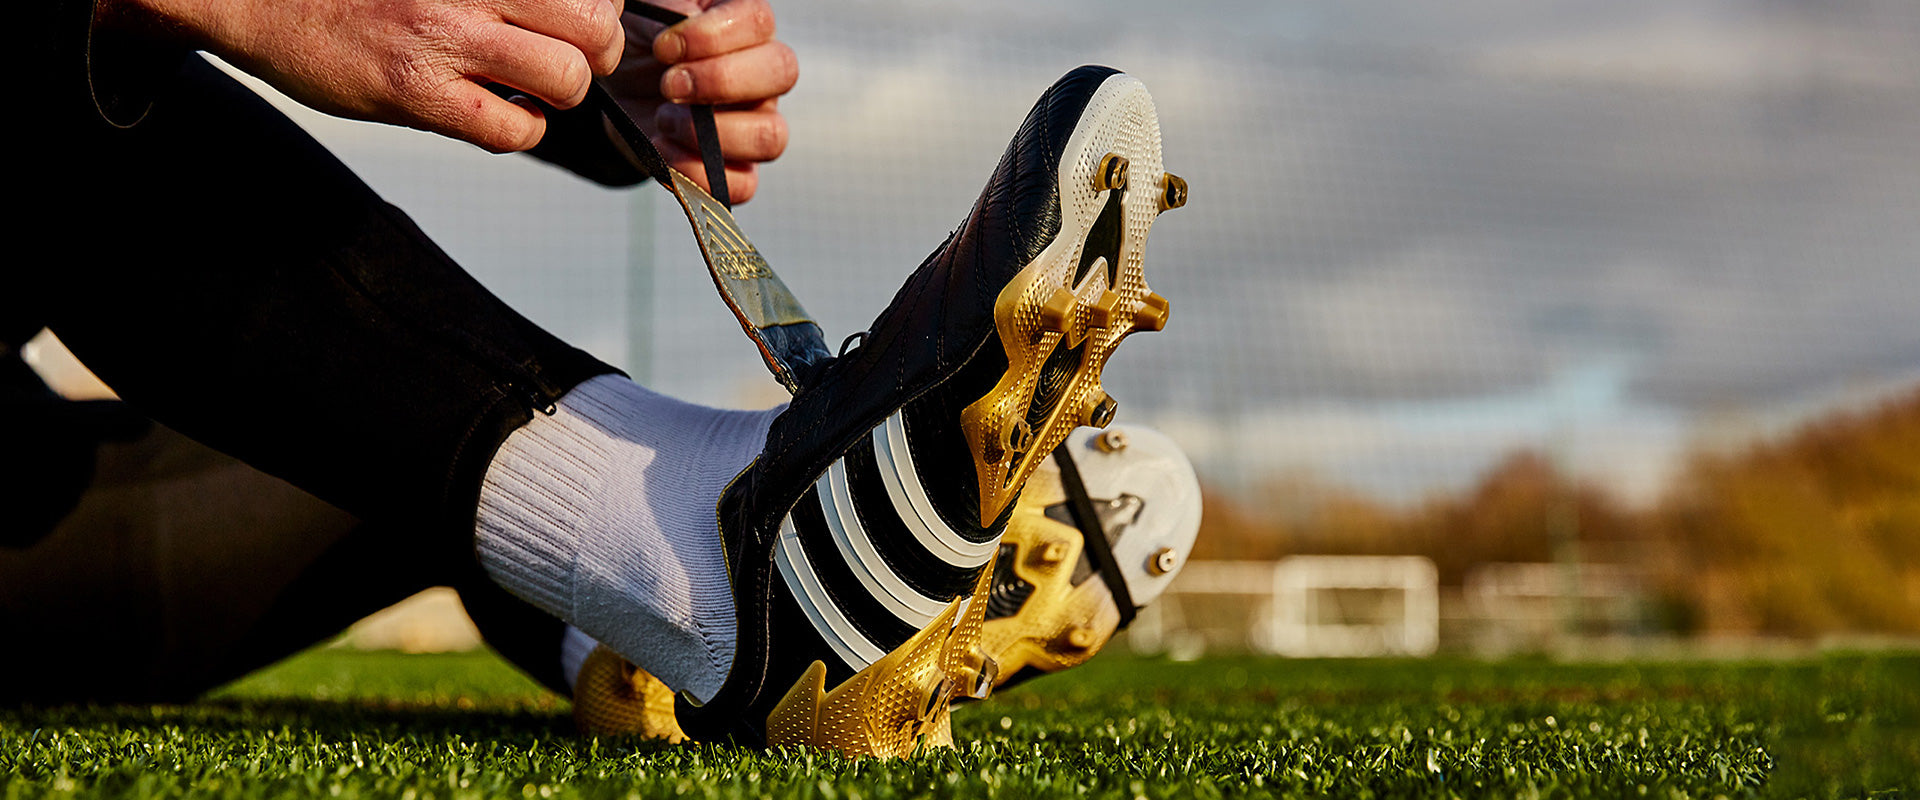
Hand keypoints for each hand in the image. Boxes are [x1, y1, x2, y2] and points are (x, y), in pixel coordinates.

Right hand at [107, 0, 626, 152]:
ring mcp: (441, 39)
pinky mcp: (414, 93)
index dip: (599, 7)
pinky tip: (498, 115)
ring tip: (533, 90)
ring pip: (566, 78)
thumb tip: (578, 8)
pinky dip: (521, 131)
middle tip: (570, 60)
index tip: (576, 20)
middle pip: (594, 25)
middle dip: (597, 54)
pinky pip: (513, 130)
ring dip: (562, 95)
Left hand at [606, 0, 796, 202]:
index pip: (759, 22)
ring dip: (713, 134)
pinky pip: (743, 185)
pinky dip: (699, 173)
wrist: (619, 86)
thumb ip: (670, 12)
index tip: (663, 47)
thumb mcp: (647, 15)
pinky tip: (662, 149)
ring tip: (663, 119)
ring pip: (772, 136)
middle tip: (668, 85)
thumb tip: (682, 25)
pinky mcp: (735, 167)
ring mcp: (756, 123)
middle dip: (720, 81)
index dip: (712, 37)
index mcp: (744, 25)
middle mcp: (761, 74)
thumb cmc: (641, 40)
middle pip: (782, 72)